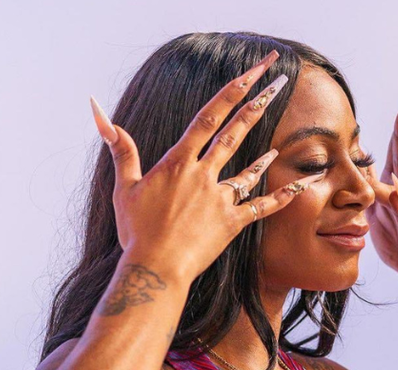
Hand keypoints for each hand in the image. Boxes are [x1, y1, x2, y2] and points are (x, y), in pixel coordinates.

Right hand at [90, 50, 323, 281]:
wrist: (155, 269)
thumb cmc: (136, 231)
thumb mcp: (124, 188)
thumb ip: (121, 149)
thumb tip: (97, 110)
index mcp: (178, 163)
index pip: (208, 118)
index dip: (230, 92)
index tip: (249, 73)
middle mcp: (203, 175)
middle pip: (234, 133)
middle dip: (257, 105)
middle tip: (278, 83)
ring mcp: (220, 200)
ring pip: (249, 172)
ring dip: (265, 157)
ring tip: (280, 146)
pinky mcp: (232, 224)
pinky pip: (261, 208)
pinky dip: (281, 198)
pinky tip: (300, 187)